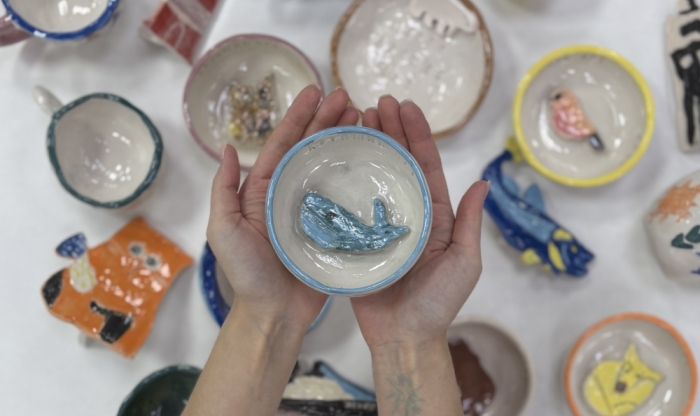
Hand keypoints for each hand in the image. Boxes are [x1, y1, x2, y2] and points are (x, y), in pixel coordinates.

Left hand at [207, 86, 358, 331]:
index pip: (282, 144)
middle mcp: (289, 194)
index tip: (316, 92)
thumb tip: (227, 148)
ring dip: (343, 139)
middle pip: (309, 148)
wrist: (274, 313)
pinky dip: (356, 173)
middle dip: (326, 120)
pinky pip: (345, 195)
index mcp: (263, 190)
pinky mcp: (332, 228)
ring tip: (362, 116)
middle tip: (348, 97)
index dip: (298, 117)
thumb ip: (223, 191)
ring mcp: (313, 210)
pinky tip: (370, 156)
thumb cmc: (247, 275)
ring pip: (329, 165)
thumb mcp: (223, 231)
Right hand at [352, 96, 488, 350]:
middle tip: (374, 103)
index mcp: (434, 215)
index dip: (416, 134)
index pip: (426, 165)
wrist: (404, 337)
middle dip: (389, 131)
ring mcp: (380, 225)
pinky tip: (334, 159)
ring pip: (374, 178)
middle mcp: (407, 213)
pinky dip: (344, 180)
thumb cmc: (437, 303)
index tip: (404, 106)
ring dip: (367, 147)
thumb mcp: (464, 262)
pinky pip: (350, 205)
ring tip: (354, 119)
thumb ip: (468, 223)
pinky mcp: (358, 239)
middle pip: (398, 164)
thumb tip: (482, 182)